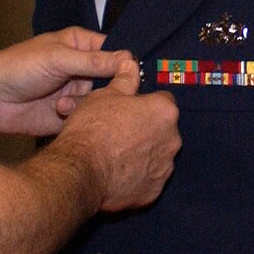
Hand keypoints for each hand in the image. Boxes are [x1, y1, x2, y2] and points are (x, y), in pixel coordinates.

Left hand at [0, 27, 134, 136]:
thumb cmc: (19, 68)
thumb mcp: (58, 59)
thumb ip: (94, 61)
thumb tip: (130, 59)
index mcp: (81, 46)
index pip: (114, 52)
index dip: (125, 63)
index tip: (132, 75)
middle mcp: (82, 69)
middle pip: (113, 80)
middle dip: (110, 88)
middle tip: (102, 93)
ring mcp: (77, 93)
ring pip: (102, 101)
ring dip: (87, 103)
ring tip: (63, 104)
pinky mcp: (70, 116)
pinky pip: (87, 118)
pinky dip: (79, 118)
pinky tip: (60, 113)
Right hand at [54, 57, 178, 210]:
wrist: (80, 170)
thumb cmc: (92, 127)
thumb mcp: (105, 95)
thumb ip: (124, 80)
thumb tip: (130, 62)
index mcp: (164, 111)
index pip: (162, 100)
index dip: (144, 104)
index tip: (128, 109)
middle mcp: (172, 139)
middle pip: (162, 130)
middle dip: (146, 130)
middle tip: (119, 132)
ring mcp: (164, 168)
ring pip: (156, 156)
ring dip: (142, 154)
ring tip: (115, 154)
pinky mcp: (153, 191)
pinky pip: (148, 180)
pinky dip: (136, 177)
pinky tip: (116, 173)